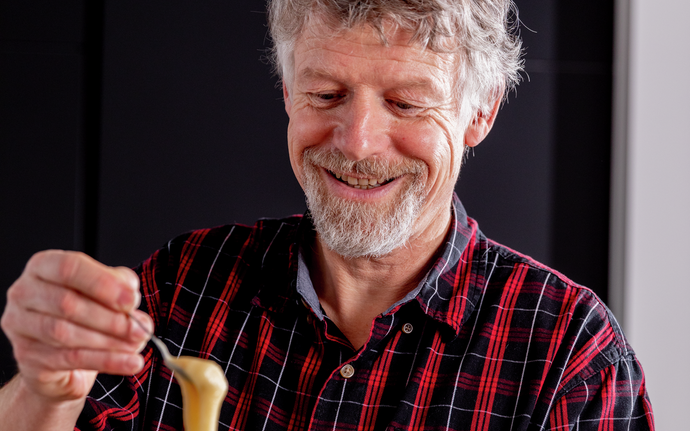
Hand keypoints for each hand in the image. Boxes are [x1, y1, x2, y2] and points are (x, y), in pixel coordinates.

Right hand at [0, 250, 152, 401]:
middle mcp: (25, 293)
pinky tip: (130, 362)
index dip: (103, 284)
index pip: (70, 268)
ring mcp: (20, 326)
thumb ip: (120, 287)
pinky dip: (107, 361)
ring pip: (66, 334)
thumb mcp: (105, 291)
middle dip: (111, 318)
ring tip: (135, 344)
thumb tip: (131, 300)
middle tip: (140, 328)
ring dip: (109, 341)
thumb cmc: (82, 314)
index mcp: (44, 266)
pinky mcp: (27, 356)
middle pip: (68, 303)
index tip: (131, 300)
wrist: (60, 357)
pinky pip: (71, 359)